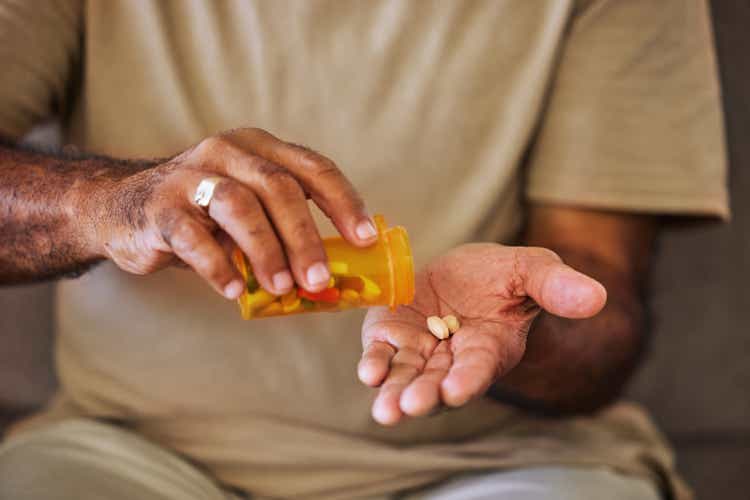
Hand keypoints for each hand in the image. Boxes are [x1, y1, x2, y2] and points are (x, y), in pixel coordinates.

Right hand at [83, 128, 376, 298]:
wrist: (124, 209)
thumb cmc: (204, 215)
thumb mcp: (249, 210)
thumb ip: (284, 230)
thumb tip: (332, 279)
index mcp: (260, 149)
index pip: (313, 168)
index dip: (344, 202)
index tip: (364, 238)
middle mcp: (228, 152)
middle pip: (279, 188)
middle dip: (306, 237)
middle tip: (320, 279)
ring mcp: (191, 175)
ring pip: (239, 206)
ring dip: (266, 251)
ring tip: (281, 287)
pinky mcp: (160, 206)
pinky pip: (194, 236)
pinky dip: (217, 266)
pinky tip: (232, 290)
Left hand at [358, 243, 606, 424]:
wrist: (465, 271)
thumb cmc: (505, 275)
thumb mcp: (533, 270)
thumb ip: (557, 286)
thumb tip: (596, 297)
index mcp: (490, 347)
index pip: (479, 368)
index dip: (468, 379)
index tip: (455, 390)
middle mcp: (453, 358)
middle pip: (438, 383)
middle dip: (425, 395)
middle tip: (410, 407)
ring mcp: (420, 350)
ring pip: (407, 377)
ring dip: (395, 392)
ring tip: (386, 410)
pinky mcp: (392, 335)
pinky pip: (383, 354)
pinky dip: (375, 363)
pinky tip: (369, 372)